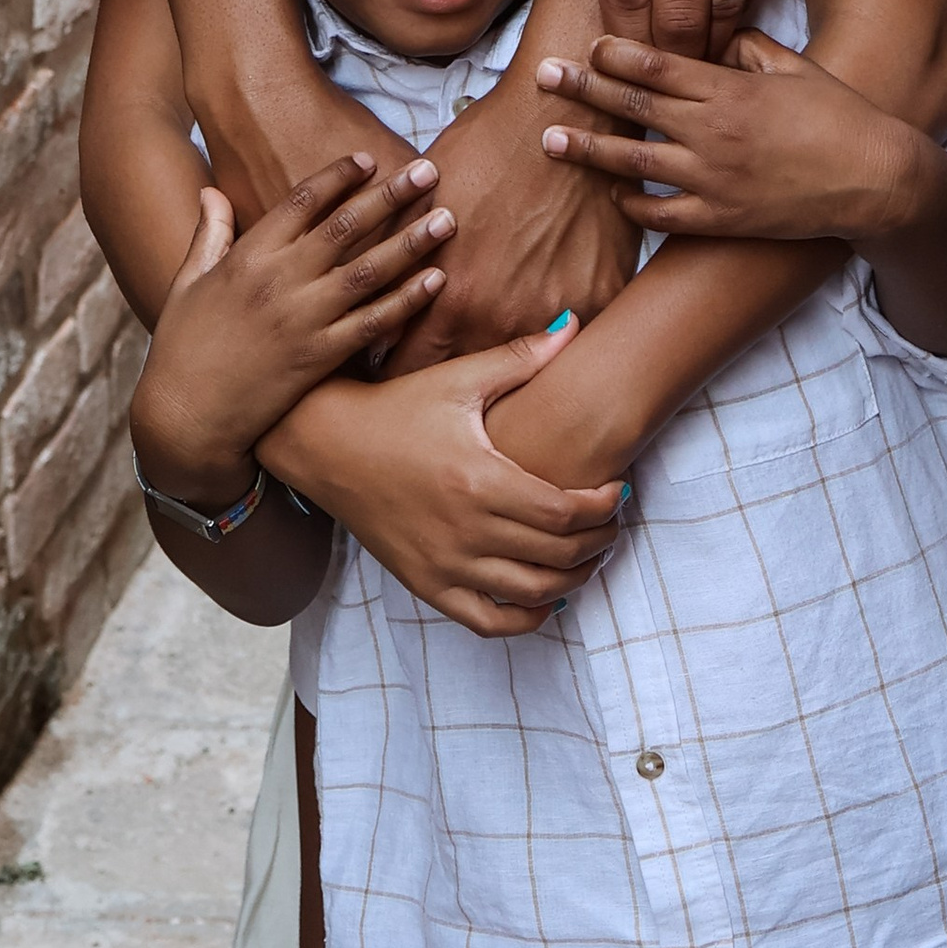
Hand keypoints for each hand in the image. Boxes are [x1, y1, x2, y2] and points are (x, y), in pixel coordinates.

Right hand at [129, 154, 459, 505]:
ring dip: (410, 242)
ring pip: (368, 271)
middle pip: (345, 226)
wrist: (186, 417)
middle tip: (429, 171)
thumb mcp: (188, 282)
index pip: (302, 201)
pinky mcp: (319, 357)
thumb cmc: (182, 348)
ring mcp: (302, 320)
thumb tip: (212, 191)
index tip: (368, 159)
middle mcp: (279, 281)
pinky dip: (406, 301)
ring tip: (445, 218)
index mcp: (248, 257)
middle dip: (390, 195)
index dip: (338, 176)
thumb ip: (208, 233)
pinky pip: (372, 323)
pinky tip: (435, 280)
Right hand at [264, 323, 628, 634]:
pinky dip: (526, 617)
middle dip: (598, 541)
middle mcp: (464, 531)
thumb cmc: (397, 408)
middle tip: (613, 521)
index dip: (603, 507)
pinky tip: (546, 595)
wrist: (328, 445)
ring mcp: (444, 566)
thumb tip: (573, 325)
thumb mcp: (458, 379)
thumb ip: (521, 357)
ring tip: (589, 555)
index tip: (618, 490)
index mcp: (479, 480)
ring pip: (532, 595)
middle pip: (558, 556)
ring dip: (573, 580)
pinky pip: (488, 622)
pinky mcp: (426, 585)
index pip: (564, 512)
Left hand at [377, 65, 640, 372]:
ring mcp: (559, 311)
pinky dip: (562, 323)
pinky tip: (552, 304)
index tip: (396, 367)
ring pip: (528, 362)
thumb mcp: (428, 205)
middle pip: (468, 377)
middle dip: (454, 378)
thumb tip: (378, 313)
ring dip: (510, 350)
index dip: (399, 371)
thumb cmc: (488, 146)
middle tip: (447, 367)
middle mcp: (503, 317)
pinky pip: (577, 331)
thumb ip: (403, 267)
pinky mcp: (603, 294)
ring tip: (502, 339)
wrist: (563, 112)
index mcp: (452, 298)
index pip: (409, 370)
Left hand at [536, 28, 940, 246]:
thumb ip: (747, 48)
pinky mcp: (723, 219)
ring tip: (551, 140)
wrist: (875, 180)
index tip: (588, 45)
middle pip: (635, 107)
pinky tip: (612, 195)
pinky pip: (664, 215)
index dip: (617, 54)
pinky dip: (634, 206)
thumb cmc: (840, 116)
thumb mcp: (794, 66)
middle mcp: (714, 133)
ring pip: (636, 163)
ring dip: (590, 149)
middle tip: (544, 76)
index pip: (658, 65)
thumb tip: (713, 38)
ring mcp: (715, 180)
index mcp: (730, 89)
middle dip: (584, 89)